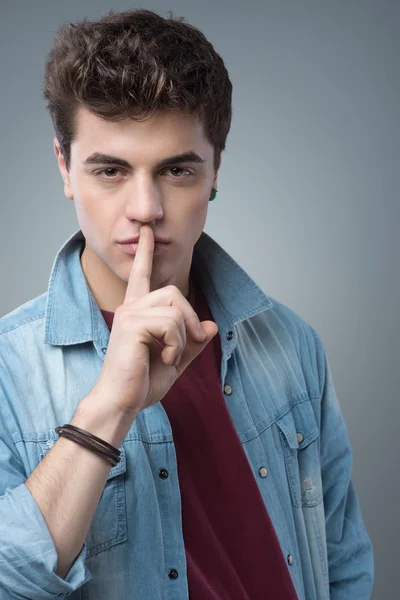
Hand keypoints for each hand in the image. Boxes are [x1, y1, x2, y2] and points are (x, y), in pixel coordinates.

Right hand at [90, 226, 218, 418]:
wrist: (122, 402)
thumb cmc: (142, 382)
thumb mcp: (175, 360)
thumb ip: (192, 343)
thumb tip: (212, 325)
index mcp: (137, 312)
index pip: (141, 275)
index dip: (145, 253)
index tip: (146, 231)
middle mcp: (130, 307)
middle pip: (173, 292)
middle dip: (190, 318)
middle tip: (191, 342)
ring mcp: (129, 314)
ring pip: (175, 308)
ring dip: (183, 336)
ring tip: (170, 356)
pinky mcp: (132, 325)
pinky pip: (171, 323)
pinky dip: (176, 344)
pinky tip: (165, 359)